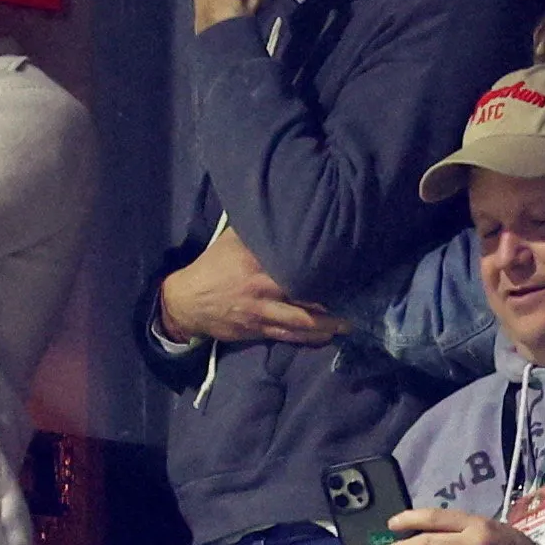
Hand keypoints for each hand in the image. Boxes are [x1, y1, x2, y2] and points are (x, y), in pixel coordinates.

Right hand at [159, 227, 349, 344]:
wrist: (187, 302)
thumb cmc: (213, 266)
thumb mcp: (232, 240)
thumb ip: (257, 229)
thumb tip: (281, 207)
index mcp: (256, 264)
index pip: (293, 265)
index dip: (319, 267)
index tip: (342, 262)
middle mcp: (262, 290)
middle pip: (304, 298)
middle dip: (331, 301)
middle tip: (358, 299)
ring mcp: (261, 314)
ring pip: (301, 323)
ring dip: (327, 325)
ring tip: (349, 323)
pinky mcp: (258, 331)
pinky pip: (289, 337)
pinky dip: (310, 337)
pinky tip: (327, 336)